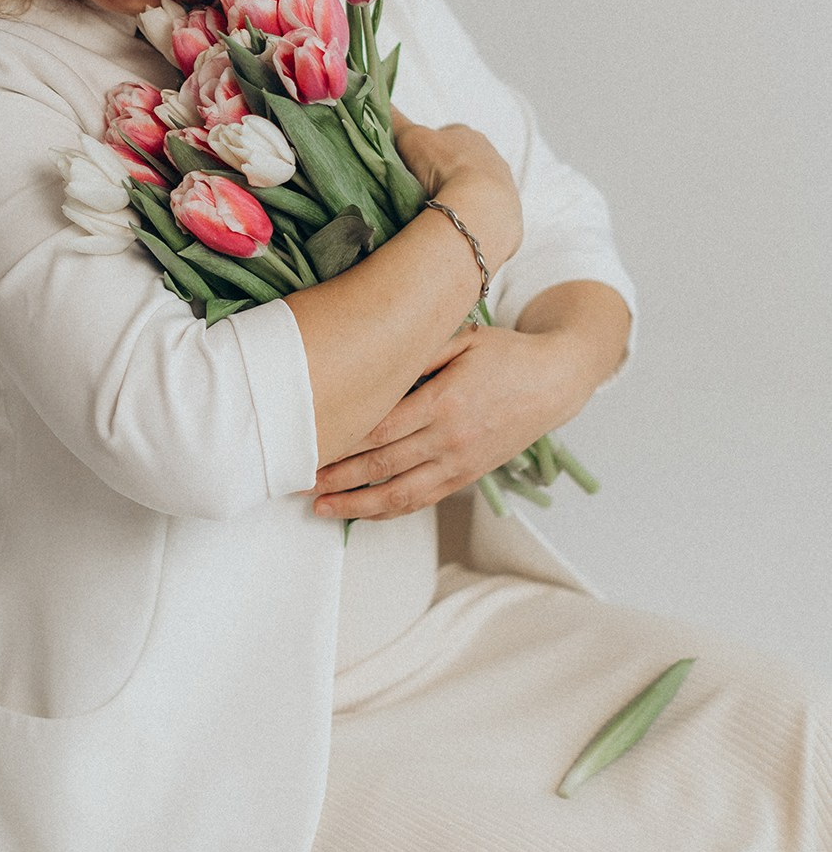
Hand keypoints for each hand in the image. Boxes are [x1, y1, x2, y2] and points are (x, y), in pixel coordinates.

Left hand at [309, 322, 571, 521]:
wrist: (554, 382)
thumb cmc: (504, 354)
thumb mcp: (462, 338)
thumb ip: (418, 352)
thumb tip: (371, 360)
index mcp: (444, 401)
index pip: (380, 428)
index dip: (342, 441)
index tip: (308, 445)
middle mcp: (450, 438)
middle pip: (382, 465)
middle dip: (336, 476)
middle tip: (297, 481)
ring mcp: (460, 463)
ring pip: (400, 494)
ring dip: (357, 505)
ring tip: (321, 508)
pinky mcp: (467, 476)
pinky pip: (422, 500)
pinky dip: (389, 510)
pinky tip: (362, 512)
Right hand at [390, 103, 522, 271]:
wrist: (480, 206)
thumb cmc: (444, 166)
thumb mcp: (411, 138)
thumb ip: (395, 121)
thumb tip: (375, 100)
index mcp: (468, 135)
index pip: (445, 138)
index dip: (427, 151)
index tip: (413, 167)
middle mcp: (491, 156)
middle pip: (463, 163)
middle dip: (446, 175)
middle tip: (423, 191)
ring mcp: (504, 185)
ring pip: (477, 189)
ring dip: (461, 197)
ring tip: (439, 212)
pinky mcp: (510, 213)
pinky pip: (487, 214)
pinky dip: (473, 218)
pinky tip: (457, 227)